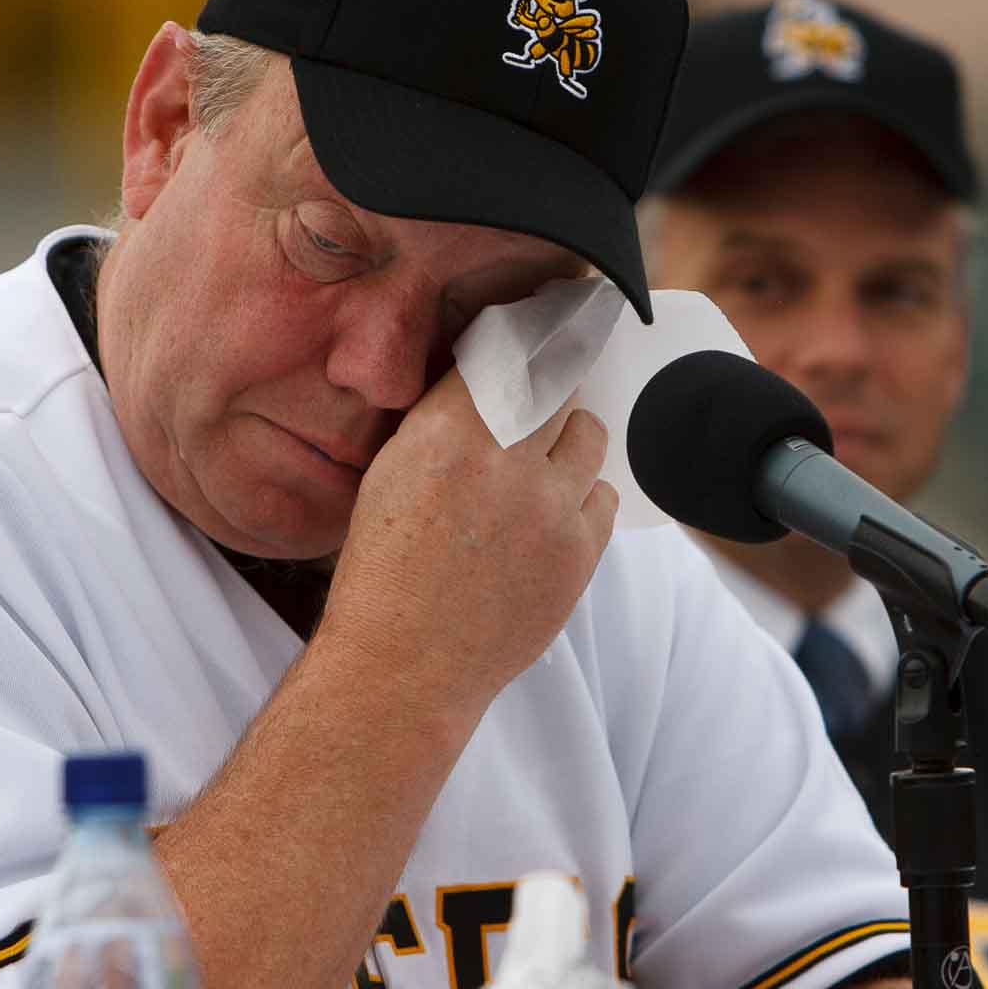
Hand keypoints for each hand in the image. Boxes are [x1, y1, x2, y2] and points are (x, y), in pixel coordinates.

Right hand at [318, 366, 617, 706]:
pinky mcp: (579, 551)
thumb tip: (490, 373)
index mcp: (446, 432)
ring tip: (540, 465)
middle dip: (547, 385)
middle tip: (537, 398)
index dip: (526, 336)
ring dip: (567, 439)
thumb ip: (444, 419)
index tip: (539, 324)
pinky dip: (581, 497)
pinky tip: (551, 514)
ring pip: (588, 434)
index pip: (507, 350)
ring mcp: (550, 506)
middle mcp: (504, 459)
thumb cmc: (385, 570)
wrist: (404, 664)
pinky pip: (603, 495)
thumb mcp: (392, 472)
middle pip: (556, 382)